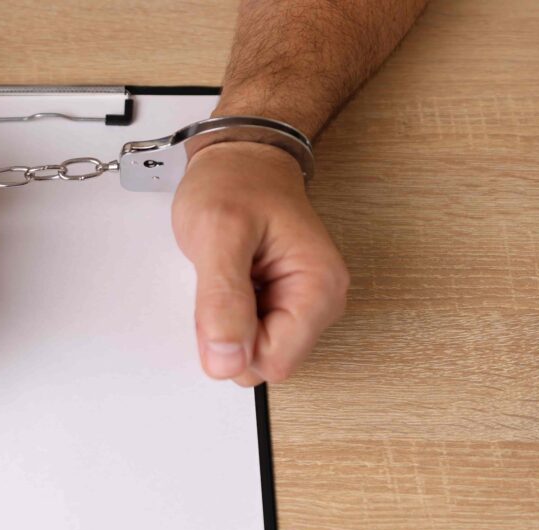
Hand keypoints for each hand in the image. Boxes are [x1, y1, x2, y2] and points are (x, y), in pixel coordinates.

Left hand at [171, 141, 348, 385]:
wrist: (240, 157)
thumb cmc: (234, 183)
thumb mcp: (217, 234)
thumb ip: (221, 302)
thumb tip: (226, 363)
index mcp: (319, 289)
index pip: (274, 363)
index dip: (235, 343)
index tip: (220, 295)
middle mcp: (320, 304)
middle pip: (265, 363)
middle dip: (230, 333)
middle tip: (221, 279)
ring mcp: (301, 306)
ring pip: (253, 353)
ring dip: (226, 323)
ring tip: (227, 272)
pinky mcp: (280, 305)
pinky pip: (247, 335)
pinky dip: (226, 316)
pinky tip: (229, 279)